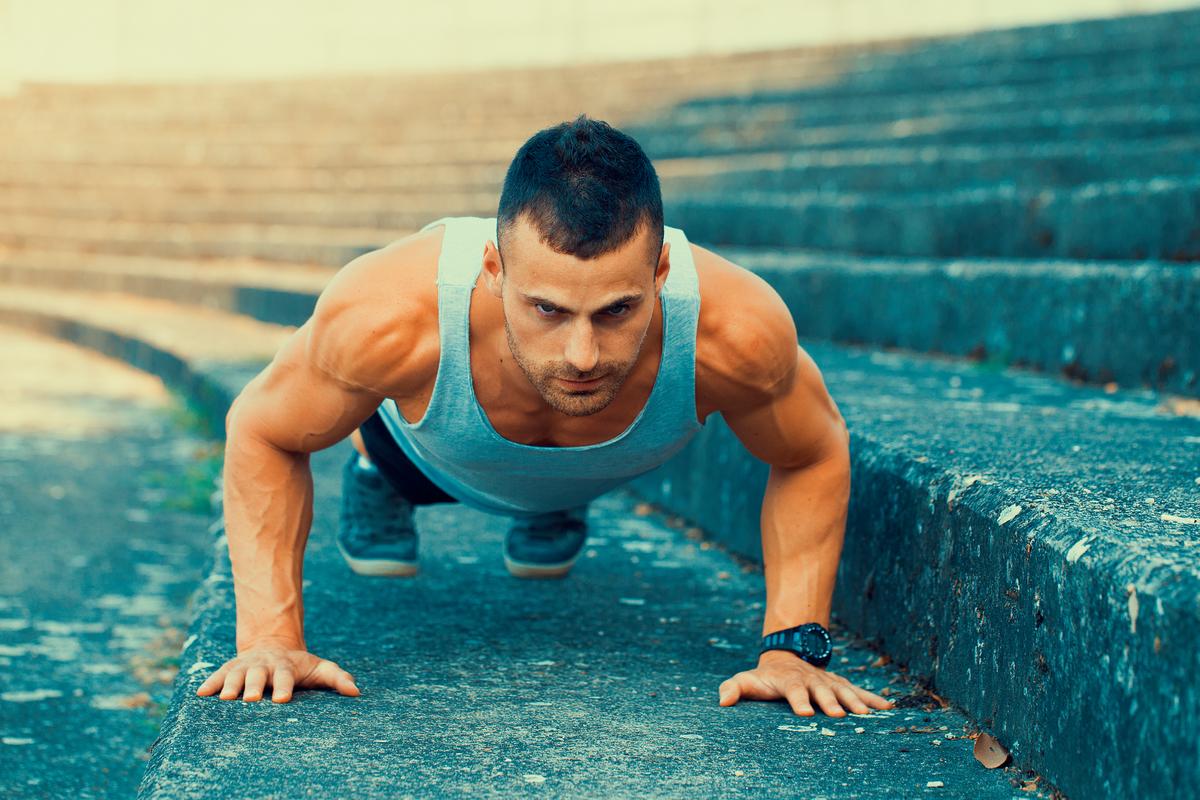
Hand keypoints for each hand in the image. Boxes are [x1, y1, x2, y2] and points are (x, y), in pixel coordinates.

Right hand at [195, 639, 360, 702]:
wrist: (274, 645)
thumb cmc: (300, 665)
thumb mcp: (320, 668)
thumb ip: (337, 678)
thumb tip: (356, 691)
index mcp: (285, 667)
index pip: (285, 677)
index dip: (283, 686)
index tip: (282, 699)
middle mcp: (263, 666)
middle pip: (257, 676)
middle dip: (254, 686)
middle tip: (249, 699)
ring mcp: (245, 666)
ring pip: (236, 674)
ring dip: (230, 685)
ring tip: (226, 698)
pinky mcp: (230, 668)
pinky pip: (218, 675)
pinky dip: (210, 683)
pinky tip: (200, 694)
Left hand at [718, 650, 893, 716]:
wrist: (786, 657)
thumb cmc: (764, 676)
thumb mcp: (746, 680)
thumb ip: (733, 688)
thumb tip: (722, 701)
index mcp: (790, 680)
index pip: (793, 690)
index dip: (799, 700)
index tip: (805, 712)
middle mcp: (812, 680)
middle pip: (822, 691)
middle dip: (831, 702)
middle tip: (840, 714)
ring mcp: (828, 681)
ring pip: (843, 690)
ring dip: (856, 702)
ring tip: (868, 714)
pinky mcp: (840, 685)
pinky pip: (858, 691)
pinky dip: (873, 699)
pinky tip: (887, 709)